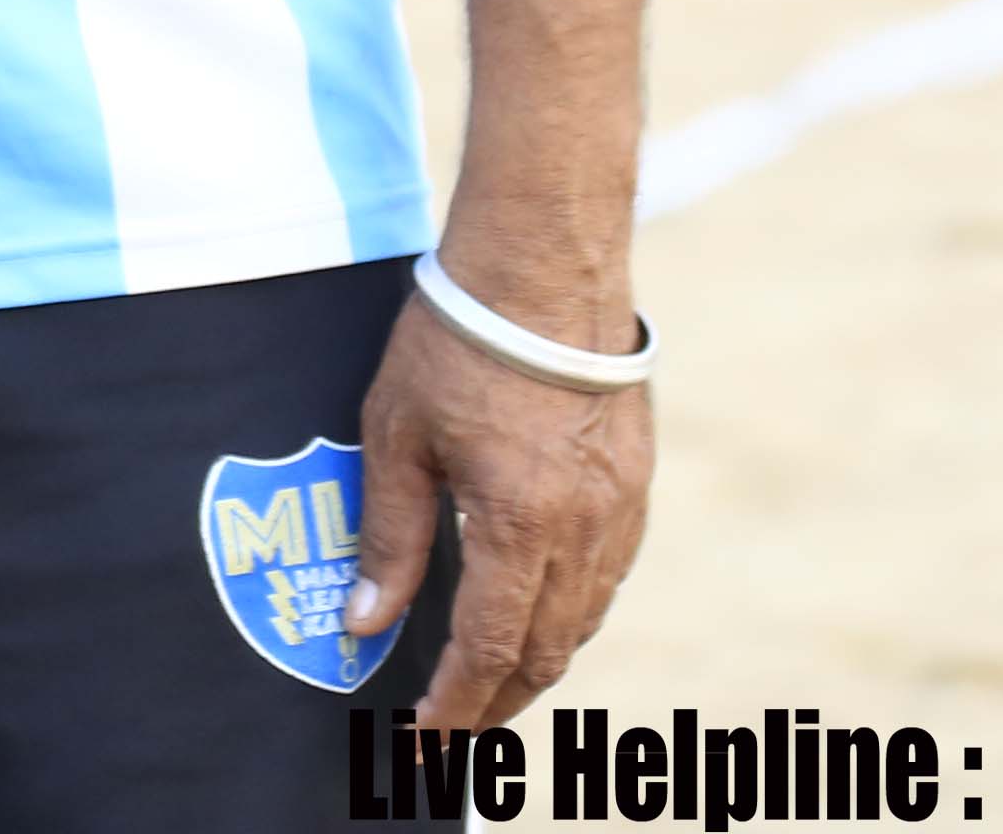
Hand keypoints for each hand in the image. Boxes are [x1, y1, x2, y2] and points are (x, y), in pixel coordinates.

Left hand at [355, 249, 655, 729]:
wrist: (546, 264)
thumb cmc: (458, 340)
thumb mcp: (396, 437)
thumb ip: (388, 537)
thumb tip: (366, 623)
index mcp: (518, 523)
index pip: (487, 649)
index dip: (455, 705)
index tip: (423, 738)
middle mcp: (583, 529)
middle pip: (545, 651)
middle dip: (498, 701)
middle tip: (456, 726)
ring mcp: (621, 508)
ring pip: (584, 620)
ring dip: (539, 661)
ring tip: (492, 681)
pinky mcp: (636, 481)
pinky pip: (609, 576)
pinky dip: (573, 612)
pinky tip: (541, 611)